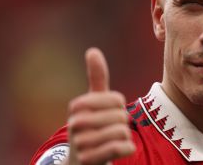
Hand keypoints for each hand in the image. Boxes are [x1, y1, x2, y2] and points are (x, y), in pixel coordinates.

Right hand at [64, 48, 135, 164]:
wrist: (80, 161)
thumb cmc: (92, 126)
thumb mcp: (93, 102)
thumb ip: (96, 78)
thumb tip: (92, 50)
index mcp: (77, 106)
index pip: (117, 99)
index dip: (119, 108)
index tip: (108, 114)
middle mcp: (75, 124)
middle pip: (121, 116)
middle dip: (122, 124)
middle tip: (109, 130)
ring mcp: (81, 144)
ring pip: (122, 132)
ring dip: (124, 138)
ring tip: (110, 141)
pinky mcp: (89, 161)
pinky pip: (121, 148)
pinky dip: (127, 148)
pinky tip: (120, 150)